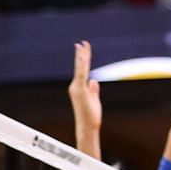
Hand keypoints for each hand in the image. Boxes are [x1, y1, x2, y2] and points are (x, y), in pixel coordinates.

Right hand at [69, 40, 100, 156]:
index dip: (84, 59)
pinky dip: (81, 65)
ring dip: (82, 57)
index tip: (85, 48)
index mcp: (79, 88)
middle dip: (82, 54)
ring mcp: (77, 88)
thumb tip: (94, 80)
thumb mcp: (94, 101)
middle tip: (84, 42)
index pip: (82, 70)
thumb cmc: (91, 117)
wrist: (87, 127)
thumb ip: (93, 90)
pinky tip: (82, 57)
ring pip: (80, 69)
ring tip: (83, 45)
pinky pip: (81, 75)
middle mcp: (76, 86)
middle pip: (80, 67)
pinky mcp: (80, 90)